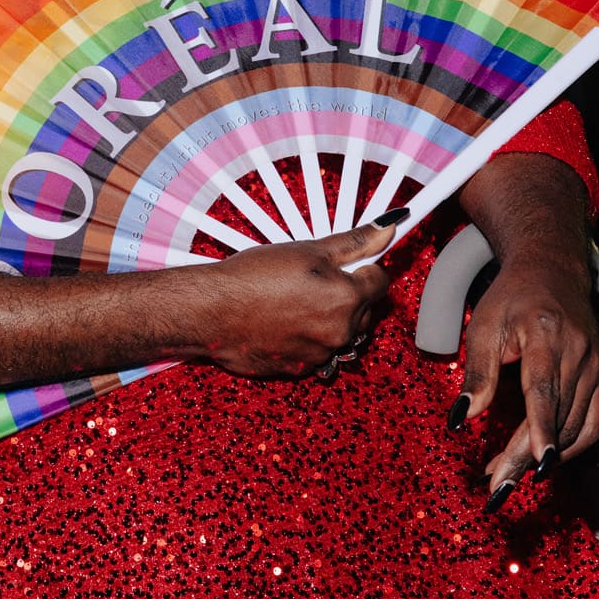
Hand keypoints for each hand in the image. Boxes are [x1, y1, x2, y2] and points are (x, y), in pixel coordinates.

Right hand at [191, 221, 394, 378]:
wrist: (212, 312)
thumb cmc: (253, 277)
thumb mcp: (307, 250)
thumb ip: (353, 242)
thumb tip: (386, 229)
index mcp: (347, 298)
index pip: (380, 281)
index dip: (366, 267)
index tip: (353, 262)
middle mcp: (341, 331)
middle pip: (366, 311)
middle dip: (351, 295)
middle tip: (318, 279)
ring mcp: (322, 354)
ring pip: (343, 333)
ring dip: (332, 319)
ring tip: (299, 301)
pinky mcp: (301, 369)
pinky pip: (320, 352)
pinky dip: (310, 337)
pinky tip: (287, 321)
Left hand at [451, 251, 598, 507]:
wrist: (551, 271)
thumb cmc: (511, 298)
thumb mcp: (484, 326)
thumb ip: (477, 373)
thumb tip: (461, 418)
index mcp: (544, 335)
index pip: (544, 389)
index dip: (541, 429)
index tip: (537, 462)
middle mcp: (577, 353)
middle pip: (556, 416)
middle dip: (527, 455)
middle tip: (498, 485)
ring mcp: (594, 366)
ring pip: (575, 425)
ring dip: (545, 457)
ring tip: (509, 476)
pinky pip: (593, 422)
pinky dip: (573, 446)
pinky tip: (547, 461)